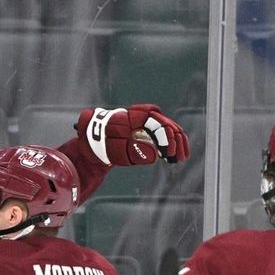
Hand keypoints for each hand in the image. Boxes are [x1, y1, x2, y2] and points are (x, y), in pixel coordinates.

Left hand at [75, 104, 189, 165]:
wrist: (94, 140)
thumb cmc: (104, 144)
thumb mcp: (117, 150)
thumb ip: (135, 152)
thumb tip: (155, 154)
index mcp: (136, 116)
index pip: (159, 123)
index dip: (168, 138)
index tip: (169, 153)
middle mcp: (144, 116)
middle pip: (167, 124)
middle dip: (176, 141)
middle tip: (180, 158)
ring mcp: (146, 122)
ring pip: (169, 128)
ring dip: (177, 143)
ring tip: (179, 159)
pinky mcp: (147, 130)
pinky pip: (164, 134)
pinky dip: (170, 144)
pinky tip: (172, 156)